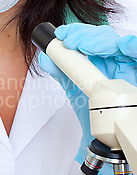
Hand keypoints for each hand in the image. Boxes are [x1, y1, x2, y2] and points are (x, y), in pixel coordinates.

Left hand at [38, 23, 136, 174]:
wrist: (103, 141)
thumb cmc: (94, 116)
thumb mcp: (75, 91)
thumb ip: (61, 74)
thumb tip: (45, 58)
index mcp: (101, 62)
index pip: (92, 38)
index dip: (78, 33)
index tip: (61, 36)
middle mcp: (116, 62)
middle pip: (105, 38)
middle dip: (85, 35)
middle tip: (70, 42)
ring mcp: (129, 68)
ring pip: (122, 44)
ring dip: (102, 41)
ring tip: (86, 46)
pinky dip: (133, 47)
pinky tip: (124, 46)